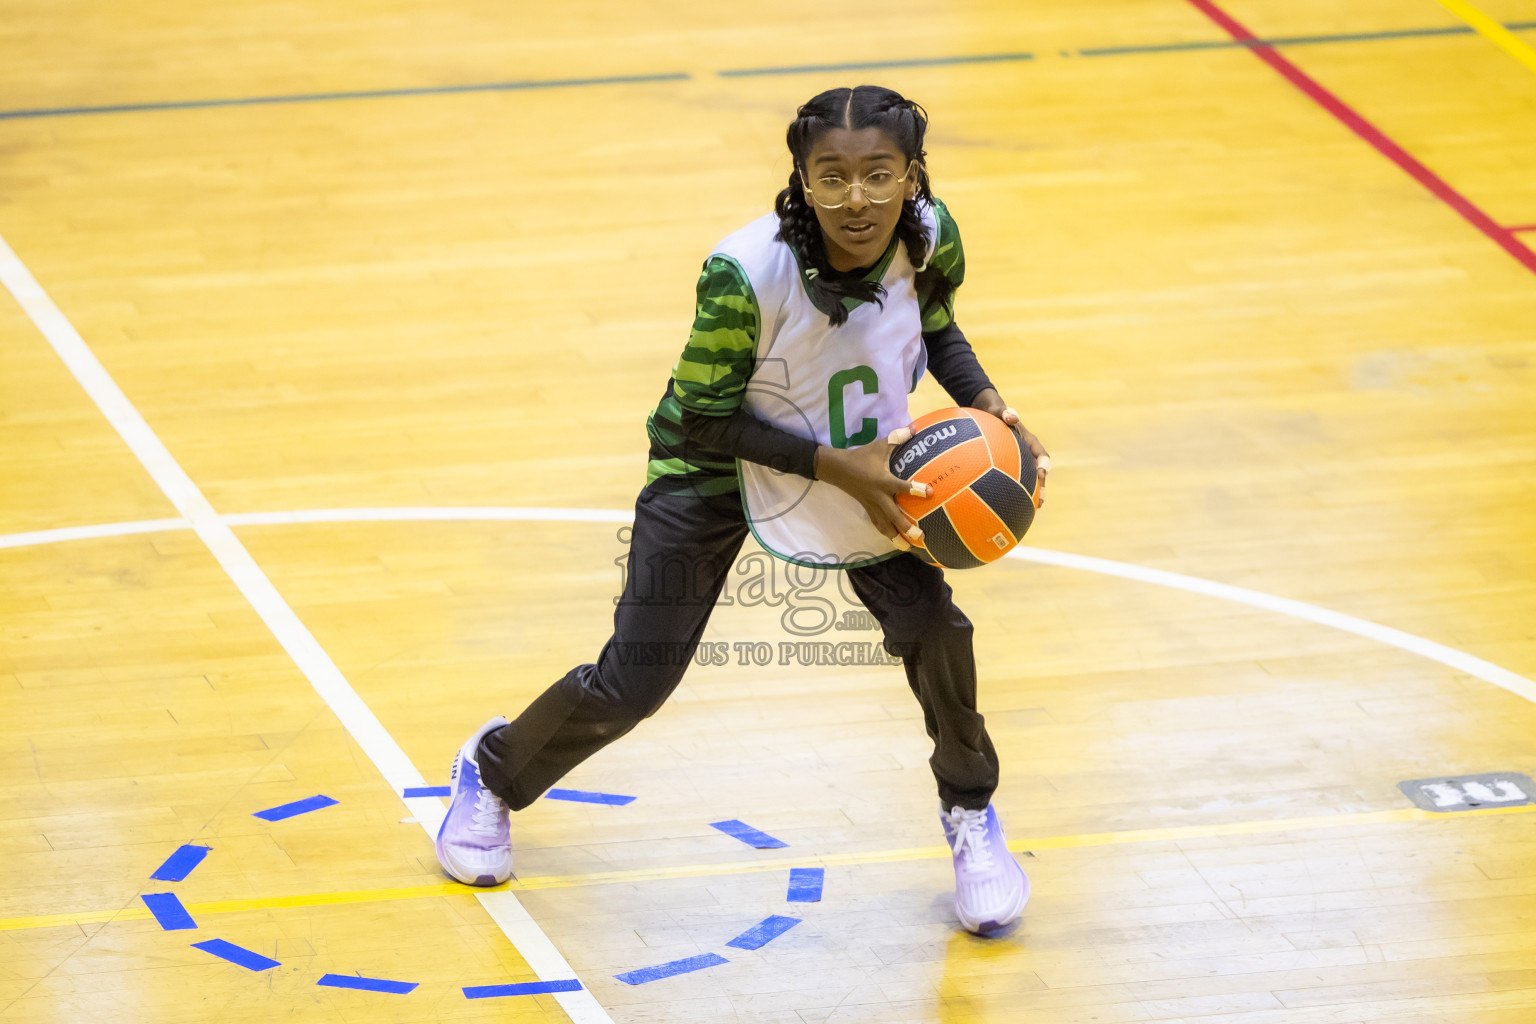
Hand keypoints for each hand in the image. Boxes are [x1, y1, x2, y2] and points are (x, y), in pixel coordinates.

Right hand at [814, 427, 932, 549]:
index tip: (930, 492)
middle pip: (893, 516)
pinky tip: (896, 542)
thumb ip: (897, 438)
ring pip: (884, 526)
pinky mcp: (867, 510)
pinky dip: (887, 534)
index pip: (901, 486)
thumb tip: (914, 428)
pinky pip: (878, 524)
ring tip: (909, 548)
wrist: (837, 469)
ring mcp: (872, 505)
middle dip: (906, 527)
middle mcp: (878, 497)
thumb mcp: (879, 445)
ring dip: (896, 537)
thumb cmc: (861, 457)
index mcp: (882, 481)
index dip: (915, 489)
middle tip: (921, 537)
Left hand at [973, 388, 1048, 506]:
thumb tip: (1011, 416)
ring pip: (1027, 481)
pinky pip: (1012, 481)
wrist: (988, 413)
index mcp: (1029, 442)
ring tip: (1029, 510)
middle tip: (1040, 501)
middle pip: (1038, 474)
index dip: (1043, 464)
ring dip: (1030, 495)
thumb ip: (1005, 412)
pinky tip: (1003, 505)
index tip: (1042, 473)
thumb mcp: (999, 409)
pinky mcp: (1008, 467)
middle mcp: (1027, 454)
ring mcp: (1019, 462)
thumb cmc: (995, 412)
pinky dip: (1011, 492)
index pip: (1041, 454)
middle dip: (1040, 488)